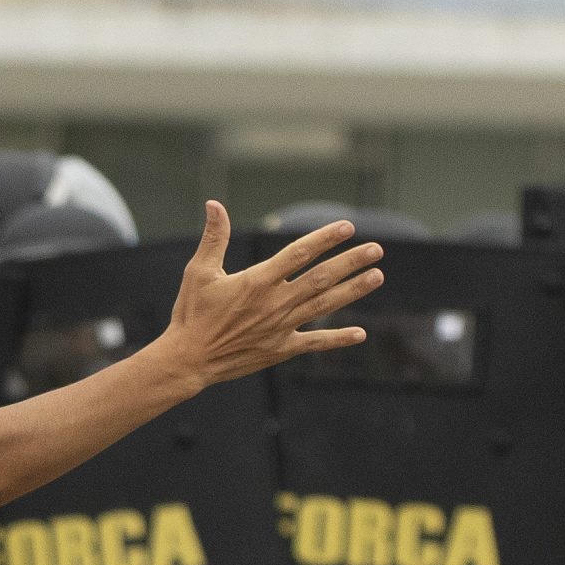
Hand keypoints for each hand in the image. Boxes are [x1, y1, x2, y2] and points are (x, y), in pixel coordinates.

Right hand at [154, 201, 385, 392]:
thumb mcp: (199, 272)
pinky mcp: (279, 349)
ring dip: (353, 290)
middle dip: (350, 262)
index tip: (347, 227)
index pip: (299, 254)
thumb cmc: (191, 314)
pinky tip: (360, 334)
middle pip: (321, 278)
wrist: (187, 360)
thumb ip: (214, 238)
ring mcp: (280, 327)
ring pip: (324, 305)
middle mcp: (274, 303)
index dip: (324, 239)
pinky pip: (313, 343)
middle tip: (376, 249)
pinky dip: (337, 339)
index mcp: (257, 281)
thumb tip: (214, 204)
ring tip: (377, 275)